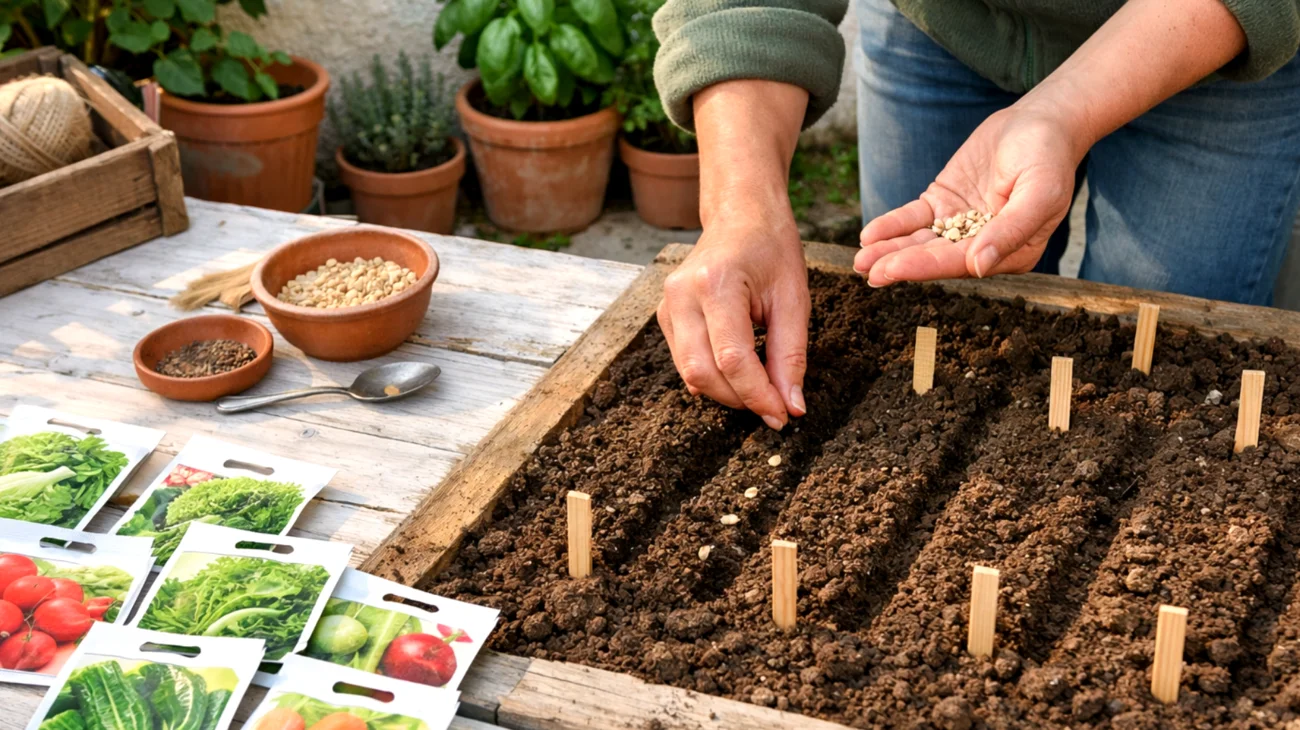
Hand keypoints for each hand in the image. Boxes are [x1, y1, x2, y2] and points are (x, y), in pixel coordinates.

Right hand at [658, 212, 809, 429]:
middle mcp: (682, 294)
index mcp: (716, 283)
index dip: (758, 395)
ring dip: (726, 392)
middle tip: (774, 407)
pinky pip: (685, 361)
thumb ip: (790, 355)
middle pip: (702, 372)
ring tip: (760, 388)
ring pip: (689, 373)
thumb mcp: (794, 298)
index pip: (732, 358)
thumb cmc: (771, 249)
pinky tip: (739, 372)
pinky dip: (713, 377)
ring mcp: (667, 305)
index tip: (782, 415)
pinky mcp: (664, 315)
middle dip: (740, 399)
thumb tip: (791, 406)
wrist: (741, 215)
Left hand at [855, 105, 1084, 284]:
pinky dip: (892, 226)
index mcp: (1012, 253)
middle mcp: (983, 246)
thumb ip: (1012, 230)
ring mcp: (960, 226)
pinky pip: (914, 219)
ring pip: (920, 241)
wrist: (1039, 121)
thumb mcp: (1039, 192)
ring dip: (890, 250)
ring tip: (860, 260)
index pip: (962, 263)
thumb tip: (980, 266)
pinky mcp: (943, 204)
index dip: (926, 266)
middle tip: (868, 271)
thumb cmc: (1048, 157)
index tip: (893, 270)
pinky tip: (870, 234)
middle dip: (900, 263)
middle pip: (935, 257)